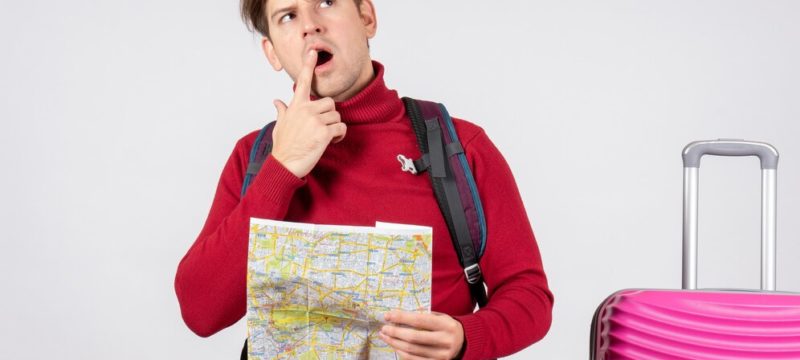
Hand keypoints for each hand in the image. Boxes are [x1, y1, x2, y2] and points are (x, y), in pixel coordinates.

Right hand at [270, 49, 346, 177]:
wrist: (284, 164)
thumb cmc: (283, 146)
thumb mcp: (280, 126)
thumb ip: (282, 111)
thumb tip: (277, 101)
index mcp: (296, 106)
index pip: (303, 82)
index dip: (308, 66)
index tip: (313, 52)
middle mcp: (305, 110)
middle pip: (330, 102)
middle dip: (330, 115)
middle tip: (323, 128)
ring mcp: (315, 120)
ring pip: (337, 115)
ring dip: (335, 127)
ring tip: (325, 137)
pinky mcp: (324, 132)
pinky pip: (341, 127)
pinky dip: (339, 135)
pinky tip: (331, 142)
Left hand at [379, 310, 464, 359]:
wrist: (464, 343)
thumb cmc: (446, 327)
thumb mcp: (440, 317)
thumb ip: (423, 316)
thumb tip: (397, 317)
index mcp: (446, 325)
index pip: (419, 320)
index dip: (401, 318)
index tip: (388, 315)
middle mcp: (445, 340)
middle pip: (414, 337)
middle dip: (395, 333)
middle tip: (384, 328)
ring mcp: (442, 355)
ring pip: (412, 350)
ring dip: (395, 343)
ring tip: (385, 337)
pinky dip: (402, 353)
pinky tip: (395, 346)